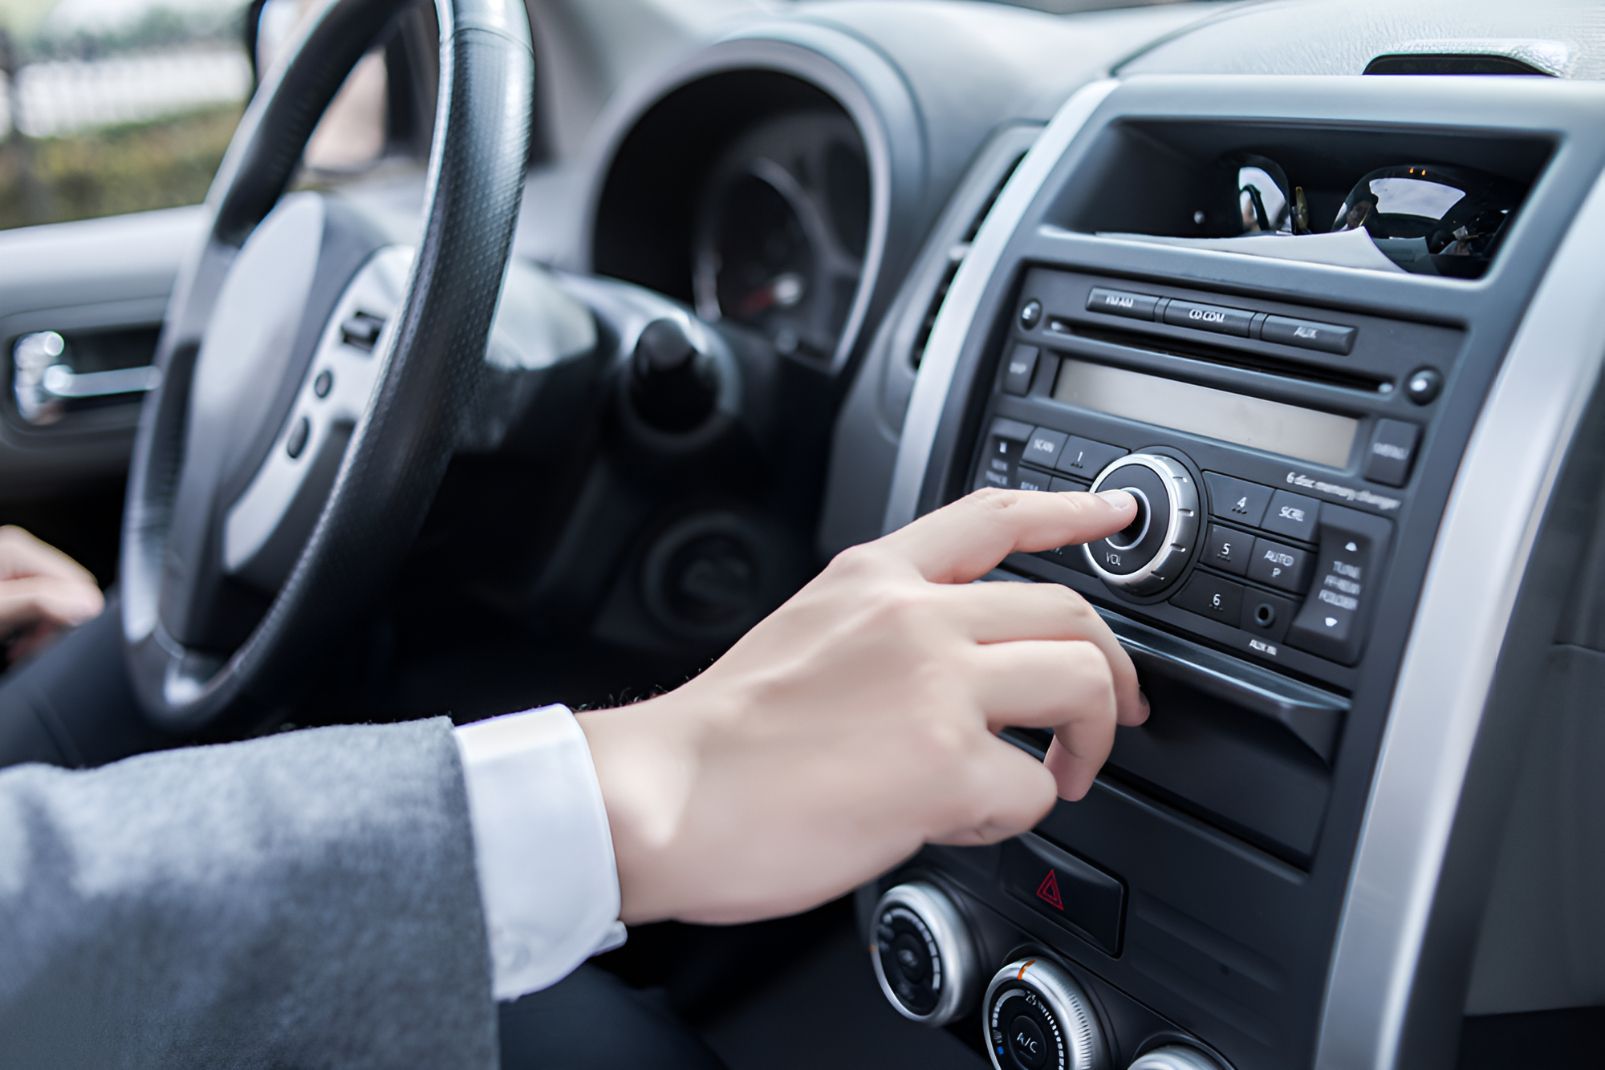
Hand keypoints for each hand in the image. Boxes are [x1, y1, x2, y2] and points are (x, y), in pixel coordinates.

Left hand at [0, 526, 103, 664]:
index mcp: (21, 549)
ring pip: (56, 604)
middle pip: (69, 594)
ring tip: (17, 645)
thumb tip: (91, 603)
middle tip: (27, 644)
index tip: (43, 637)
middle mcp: (21, 554)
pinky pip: (40, 606)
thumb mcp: (0, 611)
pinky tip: (13, 639)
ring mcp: (15, 570)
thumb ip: (42, 602)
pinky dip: (30, 627)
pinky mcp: (11, 586)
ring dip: (40, 631)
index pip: (80, 582)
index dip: (70, 614)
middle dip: (55, 624)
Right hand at [579, 487, 1147, 926]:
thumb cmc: (718, 740)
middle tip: (1111, 711)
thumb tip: (955, 679)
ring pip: (1080, 684)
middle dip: (1113, 669)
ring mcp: (937, 687)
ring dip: (1088, 740)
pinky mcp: (947, 765)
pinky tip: (964, 818)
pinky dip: (1014, 813)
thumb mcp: (803, 634)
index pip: (995, 517)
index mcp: (873, 579)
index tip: (1115, 514)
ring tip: (1061, 774)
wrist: (665, 798)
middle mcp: (914, 618)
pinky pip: (1034, 788)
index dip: (1072, 513)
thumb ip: (883, 633)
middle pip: (1069, 611)